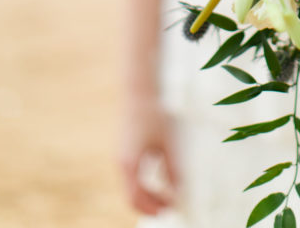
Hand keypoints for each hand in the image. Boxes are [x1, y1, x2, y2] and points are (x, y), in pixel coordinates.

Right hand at [119, 97, 181, 215]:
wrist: (140, 90)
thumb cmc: (155, 114)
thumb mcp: (168, 142)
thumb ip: (173, 169)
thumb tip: (178, 192)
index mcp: (129, 164)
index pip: (138, 197)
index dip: (154, 206)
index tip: (171, 208)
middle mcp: (121, 163)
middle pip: (131, 196)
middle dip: (149, 205)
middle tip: (168, 208)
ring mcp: (121, 156)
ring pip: (130, 186)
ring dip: (146, 195)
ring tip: (166, 198)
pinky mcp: (125, 149)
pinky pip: (132, 176)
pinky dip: (143, 185)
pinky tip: (158, 181)